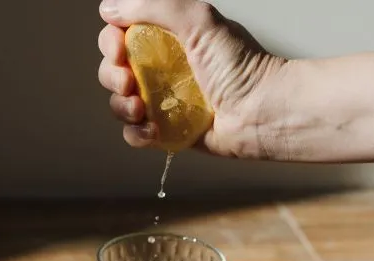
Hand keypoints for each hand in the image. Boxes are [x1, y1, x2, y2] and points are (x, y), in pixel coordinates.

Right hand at [97, 0, 287, 158]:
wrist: (263, 113)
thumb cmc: (242, 67)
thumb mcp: (199, 21)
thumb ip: (154, 6)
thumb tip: (110, 9)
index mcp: (168, 37)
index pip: (120, 34)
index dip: (111, 41)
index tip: (119, 49)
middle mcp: (162, 68)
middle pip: (113, 69)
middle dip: (112, 76)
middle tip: (129, 83)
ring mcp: (164, 100)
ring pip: (119, 103)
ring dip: (121, 106)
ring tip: (140, 109)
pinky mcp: (169, 130)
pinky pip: (135, 133)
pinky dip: (137, 133)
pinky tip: (153, 130)